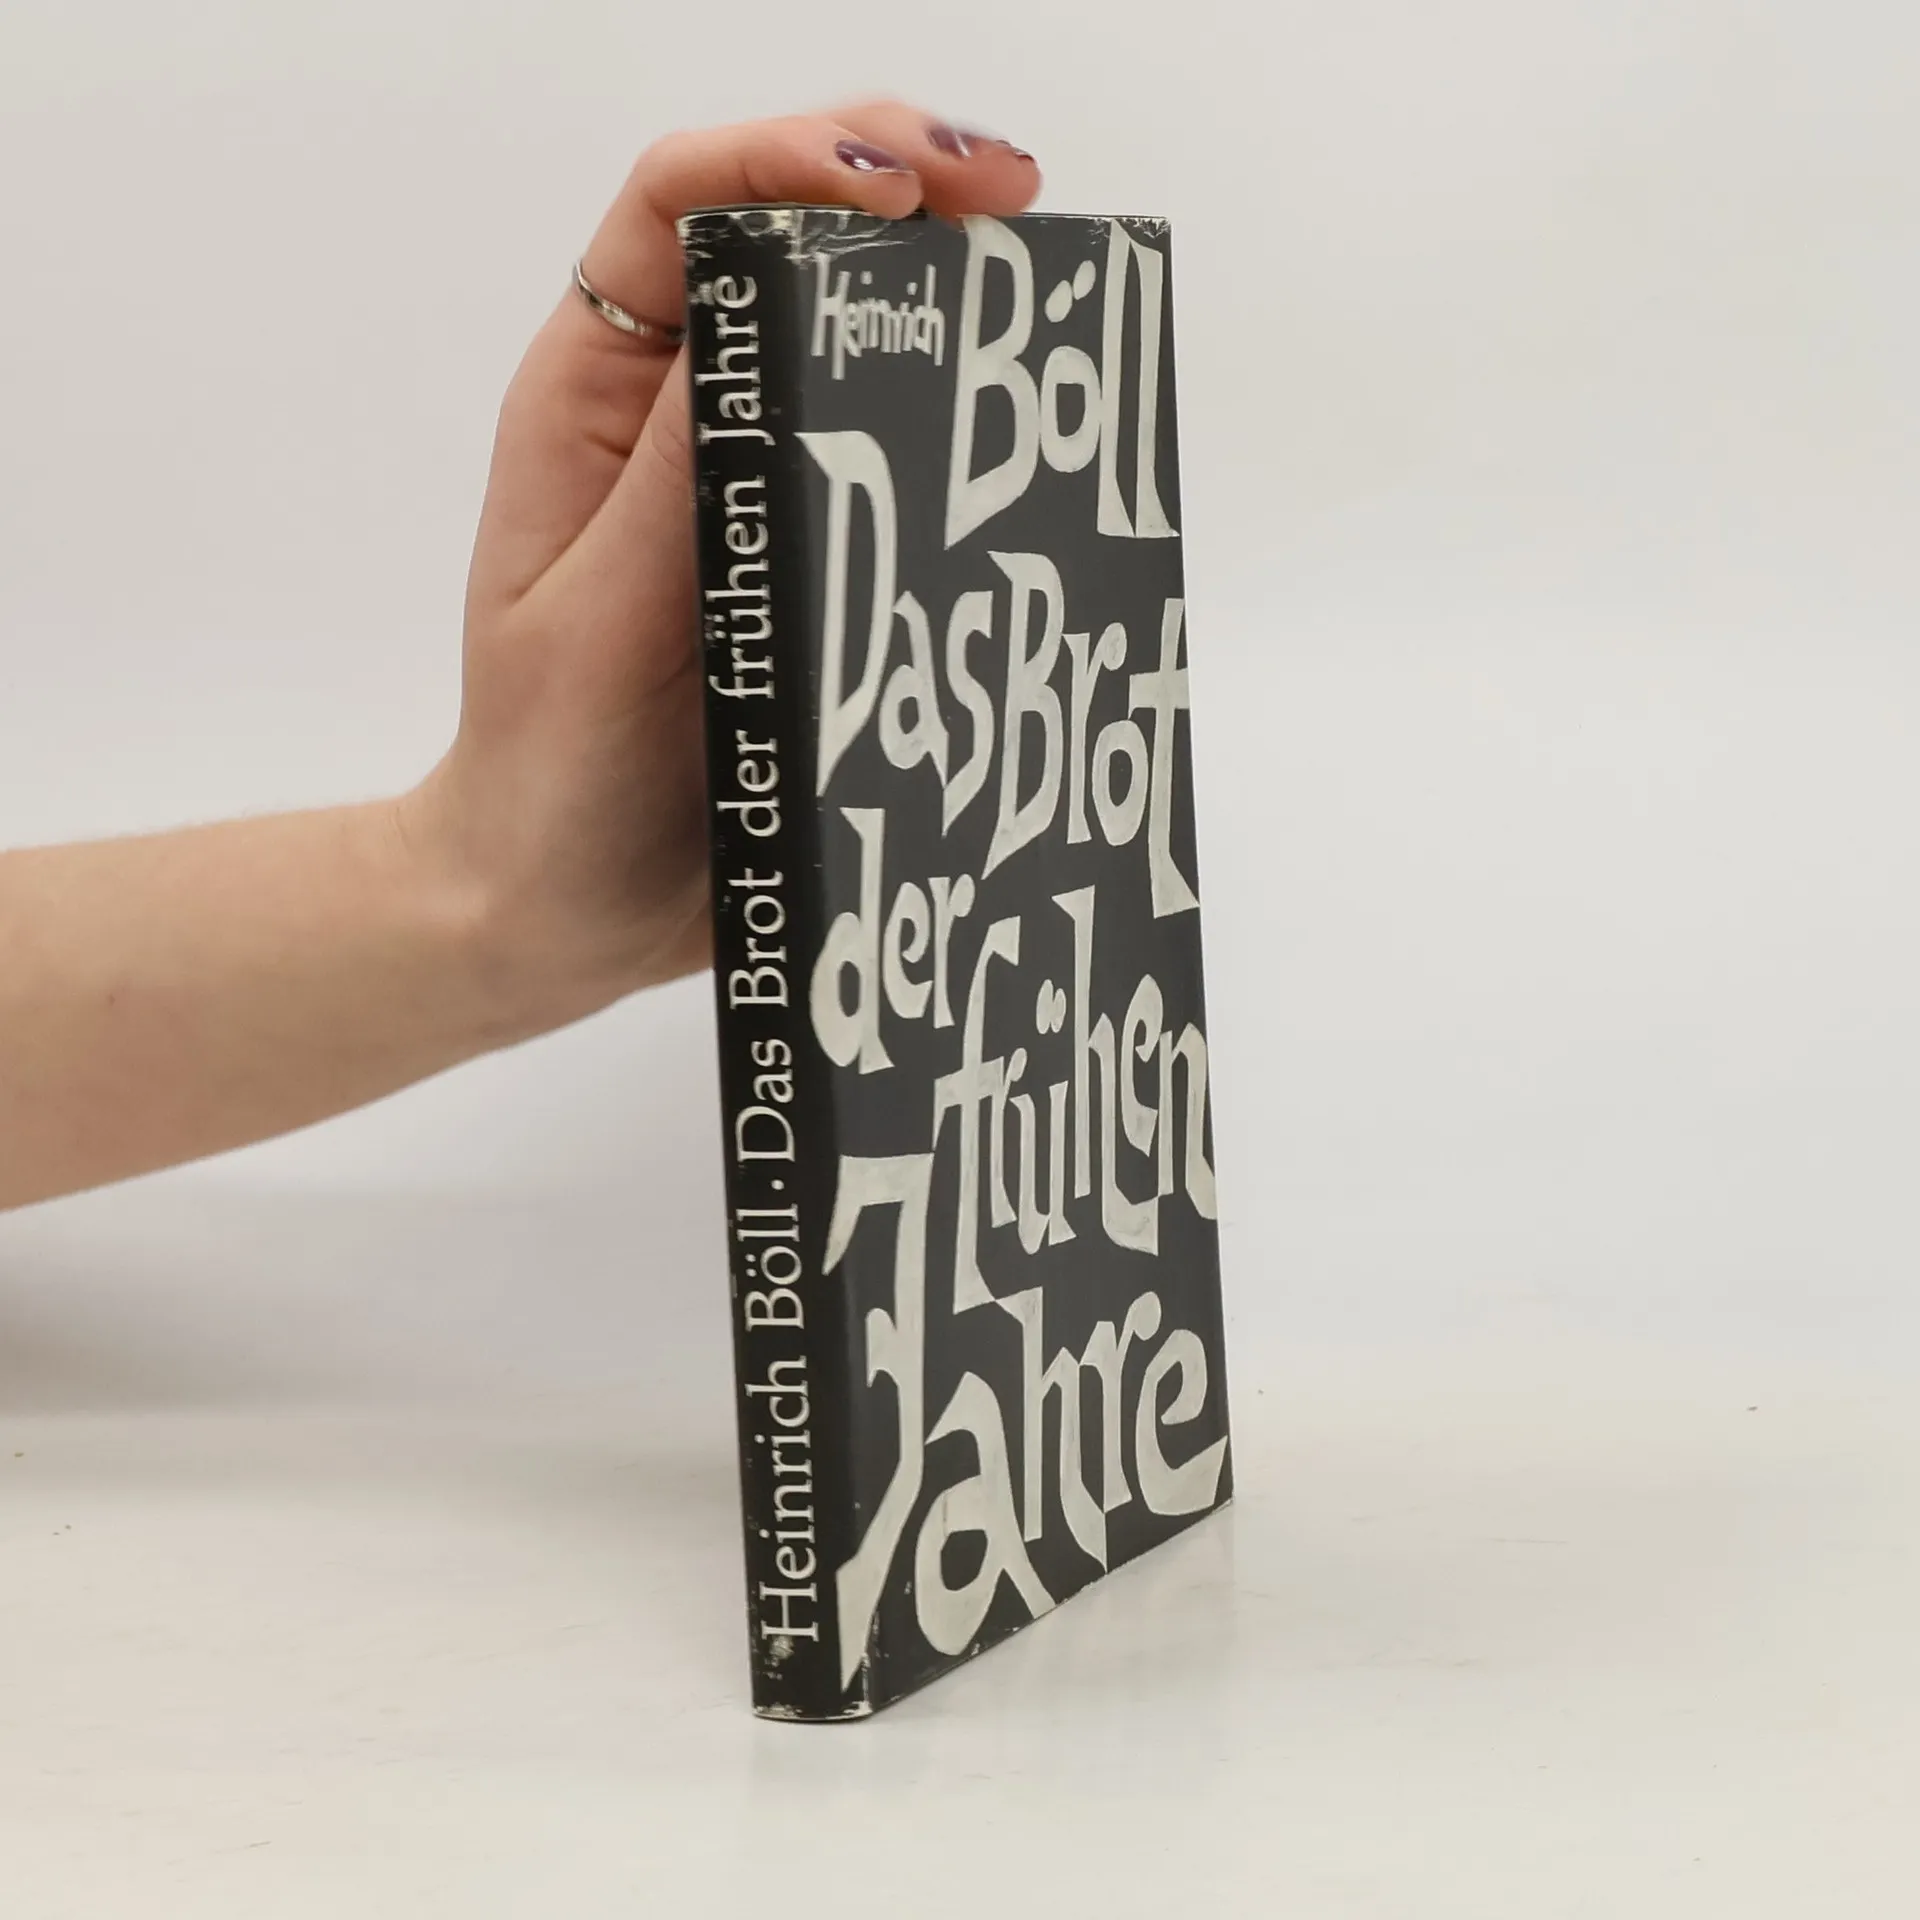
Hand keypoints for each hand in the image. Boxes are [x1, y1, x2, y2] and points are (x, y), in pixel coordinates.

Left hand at [405, 103, 1041, 1035]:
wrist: (564, 906)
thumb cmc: (552, 773)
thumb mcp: (596, 623)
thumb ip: (674, 481)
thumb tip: (768, 307)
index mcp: (596, 403)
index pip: (677, 209)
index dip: (785, 157)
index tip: (898, 183)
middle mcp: (679, 423)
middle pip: (783, 239)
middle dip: (900, 183)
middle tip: (1014, 194)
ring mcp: (753, 490)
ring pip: (851, 343)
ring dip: (943, 294)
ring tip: (1037, 289)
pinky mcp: (812, 564)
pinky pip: (891, 469)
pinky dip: (957, 431)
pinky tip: (1024, 437)